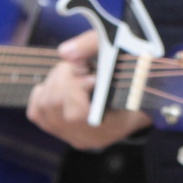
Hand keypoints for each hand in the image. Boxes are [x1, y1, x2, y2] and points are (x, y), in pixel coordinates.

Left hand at [26, 29, 151, 149]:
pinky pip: (37, 114)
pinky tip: (62, 85)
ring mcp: (76, 137)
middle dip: (63, 76)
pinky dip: (43, 94)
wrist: (145, 92)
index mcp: (112, 123)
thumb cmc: (136, 68)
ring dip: (54, 81)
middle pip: (55, 106)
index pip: (76, 113)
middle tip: (82, 65)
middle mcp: (92, 135)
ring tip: (74, 72)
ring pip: (44, 108)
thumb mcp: (122, 47)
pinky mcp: (65, 132)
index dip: (75, 85)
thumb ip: (93, 46)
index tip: (90, 70)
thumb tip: (64, 53)